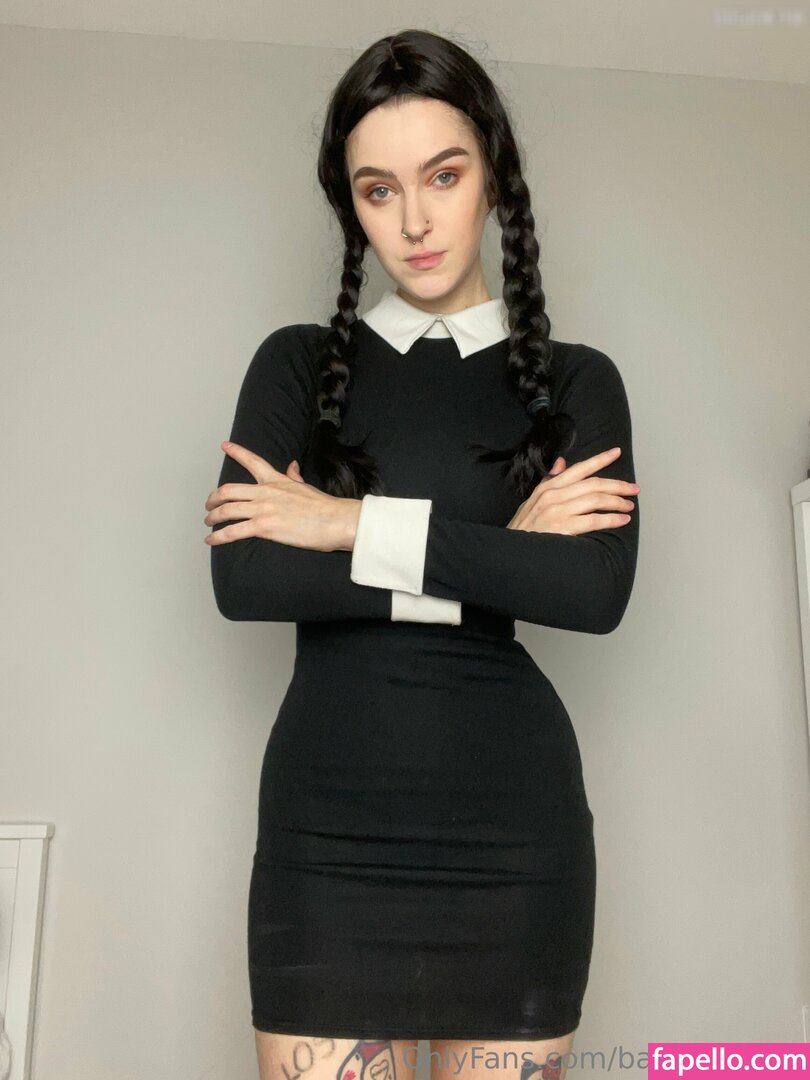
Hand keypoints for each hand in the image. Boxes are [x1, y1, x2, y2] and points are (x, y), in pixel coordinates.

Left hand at [204, 442, 361, 551]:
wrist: (335, 520)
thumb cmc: (324, 507)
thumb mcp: (306, 486)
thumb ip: (294, 476)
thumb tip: (292, 465)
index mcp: (277, 481)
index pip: (253, 461)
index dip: (237, 452)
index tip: (224, 446)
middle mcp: (265, 492)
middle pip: (229, 490)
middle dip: (214, 498)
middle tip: (209, 505)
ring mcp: (263, 509)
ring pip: (227, 510)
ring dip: (213, 517)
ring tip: (209, 522)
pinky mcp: (264, 527)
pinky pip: (233, 531)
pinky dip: (218, 536)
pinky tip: (211, 540)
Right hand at [507, 446, 638, 535]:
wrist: (510, 552)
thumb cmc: (523, 529)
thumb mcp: (532, 501)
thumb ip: (549, 481)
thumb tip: (561, 463)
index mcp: (547, 487)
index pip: (578, 469)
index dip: (599, 460)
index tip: (617, 453)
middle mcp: (553, 496)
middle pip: (593, 484)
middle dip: (617, 485)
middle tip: (633, 489)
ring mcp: (557, 511)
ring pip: (596, 499)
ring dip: (617, 501)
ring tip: (629, 505)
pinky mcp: (562, 528)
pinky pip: (593, 520)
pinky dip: (611, 519)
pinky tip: (622, 520)